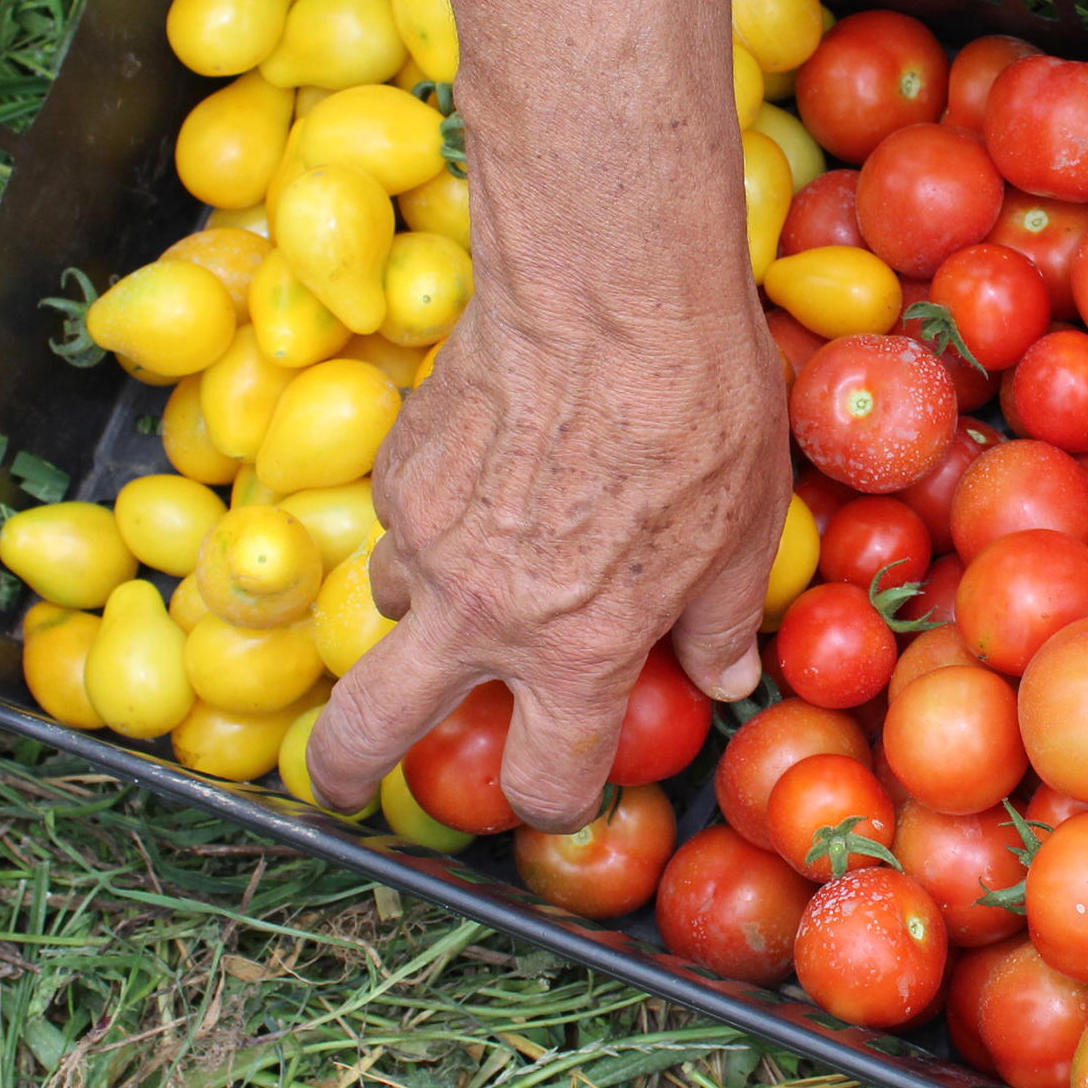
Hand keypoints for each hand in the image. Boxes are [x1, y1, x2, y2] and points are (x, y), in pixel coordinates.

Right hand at [302, 264, 788, 831]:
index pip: (543, 780)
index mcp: (577, 651)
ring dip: (417, 617)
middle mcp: (480, 614)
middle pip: (365, 735)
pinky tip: (489, 476)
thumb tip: (726, 680)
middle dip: (343, 774)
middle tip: (342, 783)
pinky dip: (433, 524)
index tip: (558, 785)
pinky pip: (400, 523)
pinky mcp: (398, 466)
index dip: (555, 798)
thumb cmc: (701, 410)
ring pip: (386, 613)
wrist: (614, 290)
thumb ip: (721, 623)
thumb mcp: (744, 531)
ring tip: (475, 575)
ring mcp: (422, 539)